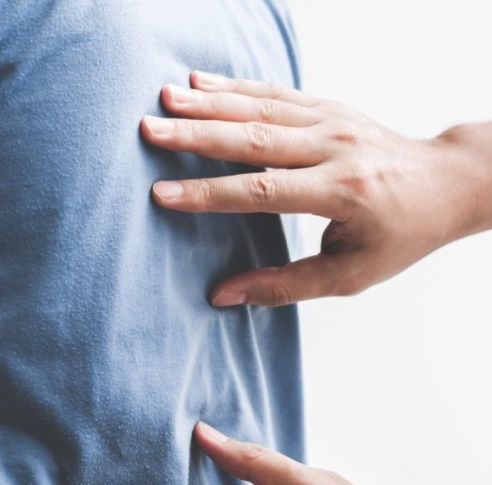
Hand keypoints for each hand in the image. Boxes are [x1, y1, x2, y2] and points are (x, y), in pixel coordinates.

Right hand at [139, 72, 489, 305]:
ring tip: (164, 99)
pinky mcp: (330, 108)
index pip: (263, 192)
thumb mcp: (349, 276)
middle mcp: (336, 149)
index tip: (162, 194)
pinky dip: (237, 87)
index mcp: (342, 193)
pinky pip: (278, 94)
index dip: (209, 194)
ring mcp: (334, 121)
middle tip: (149, 130)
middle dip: (197, 135)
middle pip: (255, 139)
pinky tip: (202, 82)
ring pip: (262, 108)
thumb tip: (222, 296)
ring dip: (210, 103)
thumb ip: (286, 287)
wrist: (441, 184)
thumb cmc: (396, 237)